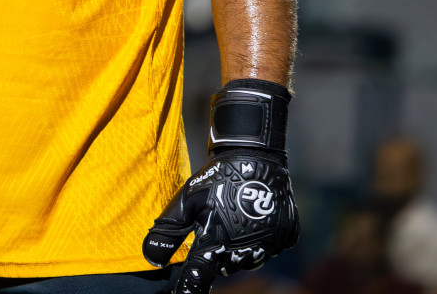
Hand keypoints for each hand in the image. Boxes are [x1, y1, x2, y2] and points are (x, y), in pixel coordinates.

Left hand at [143, 80, 299, 292]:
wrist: (255, 156)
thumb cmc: (217, 177)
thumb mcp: (187, 199)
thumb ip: (169, 230)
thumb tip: (151, 258)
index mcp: (217, 239)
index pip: (199, 275)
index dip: (190, 288)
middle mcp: (244, 247)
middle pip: (226, 267)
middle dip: (218, 256)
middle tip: (215, 230)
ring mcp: (269, 243)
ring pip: (248, 260)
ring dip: (238, 251)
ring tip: (234, 224)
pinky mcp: (285, 236)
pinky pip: (270, 249)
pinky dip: (260, 240)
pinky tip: (254, 220)